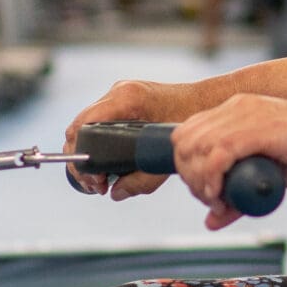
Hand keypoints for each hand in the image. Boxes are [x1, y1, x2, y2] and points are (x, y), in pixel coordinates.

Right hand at [64, 79, 204, 200]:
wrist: (207, 102)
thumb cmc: (190, 125)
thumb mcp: (166, 157)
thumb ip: (141, 180)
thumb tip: (114, 194)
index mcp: (126, 99)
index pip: (83, 125)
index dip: (79, 155)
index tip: (92, 179)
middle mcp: (118, 92)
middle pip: (79, 127)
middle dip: (80, 160)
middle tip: (95, 185)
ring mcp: (118, 94)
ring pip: (85, 125)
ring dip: (86, 153)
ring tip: (99, 180)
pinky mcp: (122, 100)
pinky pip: (98, 123)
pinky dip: (95, 143)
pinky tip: (104, 163)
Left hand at [172, 93, 286, 230]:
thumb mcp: (271, 176)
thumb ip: (239, 193)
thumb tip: (210, 221)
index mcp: (237, 110)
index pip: (185, 134)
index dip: (186, 167)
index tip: (207, 194)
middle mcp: (238, 106)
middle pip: (183, 141)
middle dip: (189, 177)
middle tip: (213, 201)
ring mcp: (249, 114)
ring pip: (195, 147)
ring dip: (199, 182)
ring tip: (220, 202)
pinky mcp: (264, 127)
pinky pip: (218, 153)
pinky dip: (212, 179)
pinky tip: (223, 196)